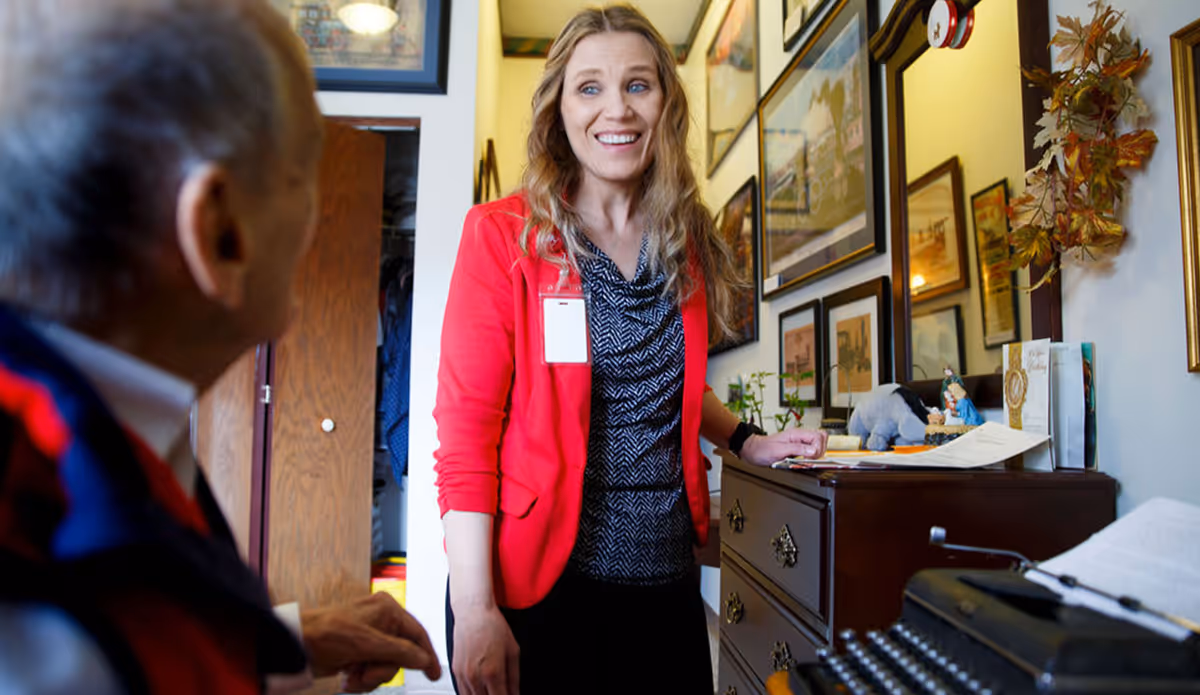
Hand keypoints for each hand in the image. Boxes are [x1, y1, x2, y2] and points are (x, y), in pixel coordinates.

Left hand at [300, 592, 441, 692]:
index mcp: (388, 610)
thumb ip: (400, 652)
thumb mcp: (368, 644)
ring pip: (386, 666)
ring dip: (370, 677)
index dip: (427, 655)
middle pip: (401, 655)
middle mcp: (381, 622)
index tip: (434, 674)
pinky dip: (361, 679)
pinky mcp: (359, 652)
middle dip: (383, 670)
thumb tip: (424, 660)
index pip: (417, 634)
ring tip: (354, 676)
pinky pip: (372, 671)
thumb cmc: (328, 633)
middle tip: (368, 673)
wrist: (297, 643)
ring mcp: (370, 638)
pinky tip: (348, 677)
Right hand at [452, 603, 519, 694]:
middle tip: (503, 691)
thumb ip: (514, 678)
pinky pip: (462, 691)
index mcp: (492, 672)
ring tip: (493, 690)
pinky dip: (472, 693)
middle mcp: (475, 676)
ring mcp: (462, 675)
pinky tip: (481, 689)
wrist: (473, 612)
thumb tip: (515, 693)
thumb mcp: (513, 651)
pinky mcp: (455, 671)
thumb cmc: (493, 627)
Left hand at [740, 428, 827, 465]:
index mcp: (796, 434)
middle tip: (810, 459)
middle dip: (819, 451)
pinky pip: (810, 451)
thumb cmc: (762, 449)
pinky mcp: (797, 448)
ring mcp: (799, 442)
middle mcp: (799, 436)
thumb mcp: (779, 450)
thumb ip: (797, 449)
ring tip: (806, 460)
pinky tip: (803, 461)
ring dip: (815, 454)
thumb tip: (813, 450)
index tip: (810, 457)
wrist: (753, 451)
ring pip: (818, 444)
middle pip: (821, 438)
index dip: (818, 448)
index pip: (818, 436)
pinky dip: (810, 457)